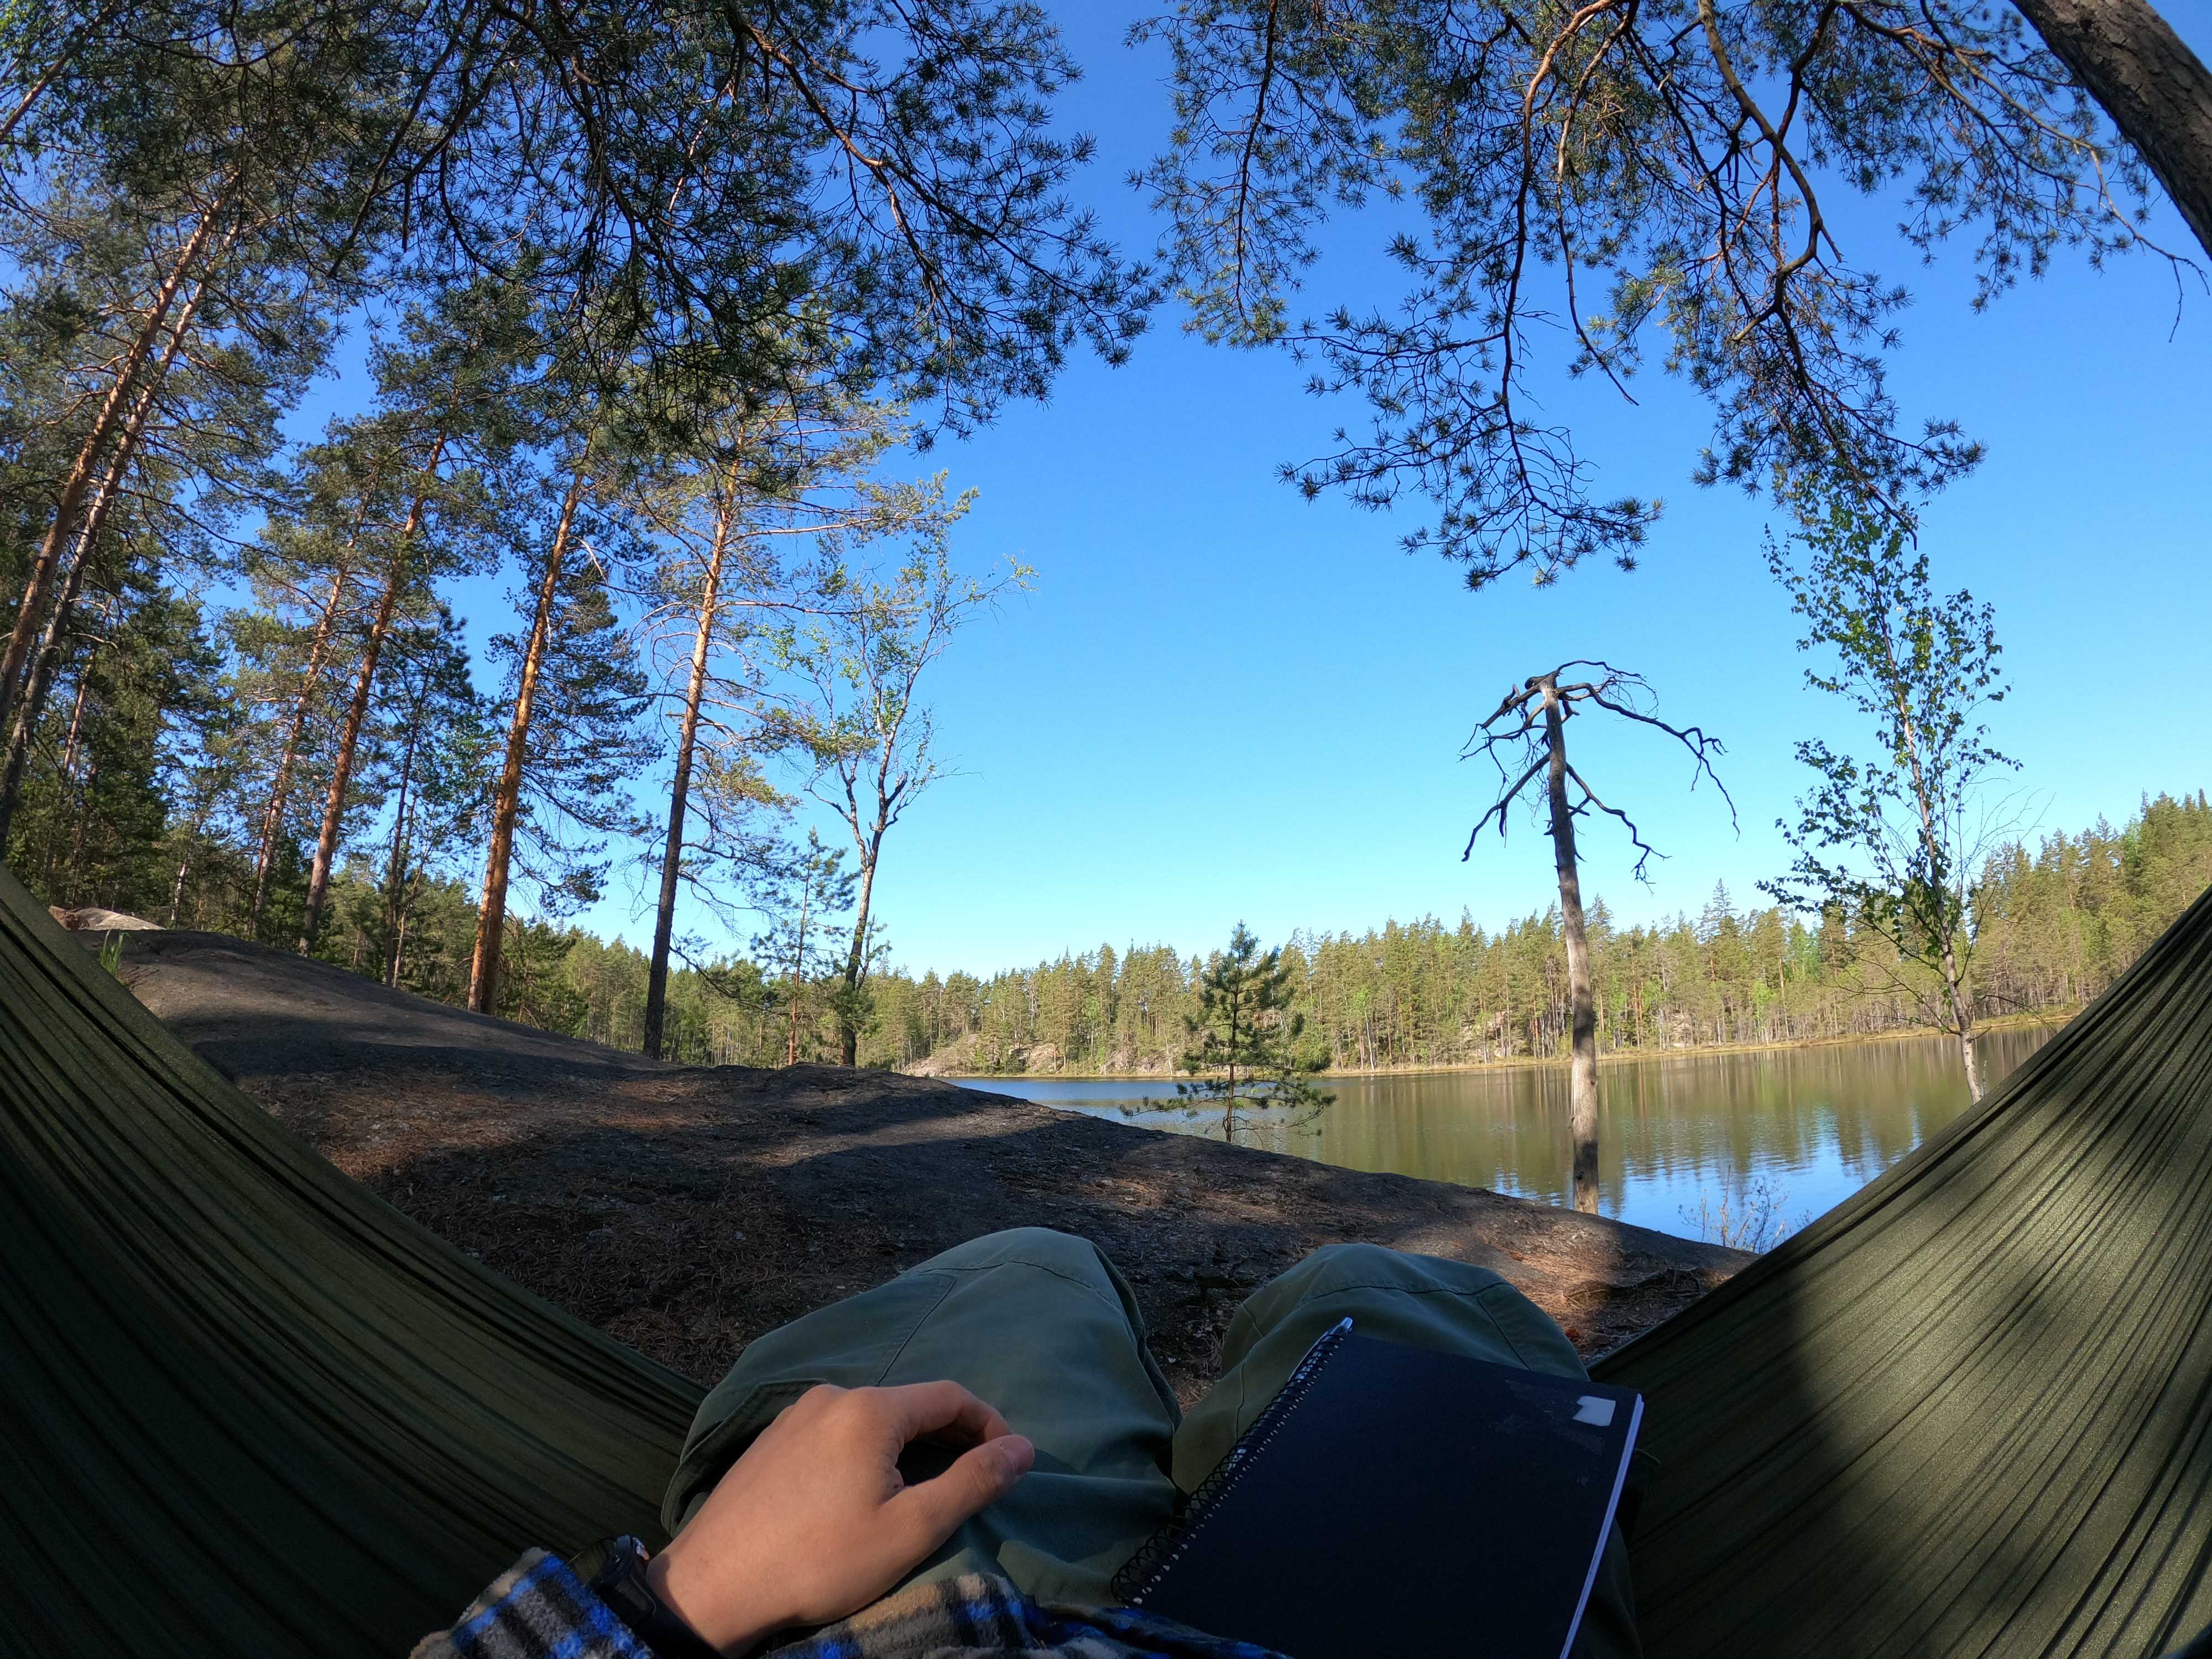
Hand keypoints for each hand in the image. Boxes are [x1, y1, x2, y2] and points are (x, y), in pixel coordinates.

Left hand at [644, 1381, 1033, 1655]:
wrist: (714, 1587)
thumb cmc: (820, 1560)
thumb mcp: (910, 1529)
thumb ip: (973, 1483)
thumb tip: (1023, 1449)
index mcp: (870, 1408)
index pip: (951, 1397)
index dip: (990, 1426)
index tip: (1009, 1464)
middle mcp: (832, 1395)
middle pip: (910, 1406)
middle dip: (951, 1439)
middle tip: (974, 1483)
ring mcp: (795, 1415)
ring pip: (871, 1421)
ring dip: (908, 1449)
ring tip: (922, 1493)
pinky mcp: (771, 1440)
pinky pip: (836, 1434)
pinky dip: (867, 1454)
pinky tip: (863, 1494)